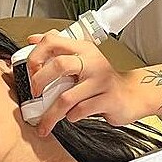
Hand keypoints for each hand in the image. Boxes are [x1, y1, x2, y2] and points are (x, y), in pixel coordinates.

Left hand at [24, 31, 147, 136]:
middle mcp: (93, 62)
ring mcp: (101, 81)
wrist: (132, 95)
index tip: (29, 70)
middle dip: (39, 81)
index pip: (53, 41)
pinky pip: (80, 110)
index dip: (36, 55)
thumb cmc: (103, 80)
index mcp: (83, 49)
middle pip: (59, 66)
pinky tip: (72, 116)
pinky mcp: (108, 100)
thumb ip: (59, 50)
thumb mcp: (83, 59)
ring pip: (67, 97)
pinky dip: (71, 117)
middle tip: (34, 94)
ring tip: (45, 122)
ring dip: (51, 113)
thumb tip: (33, 39)